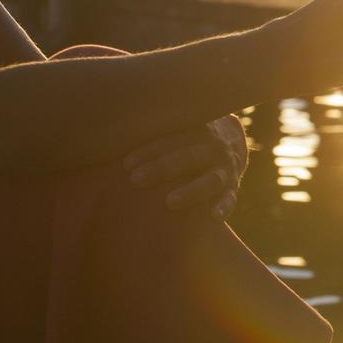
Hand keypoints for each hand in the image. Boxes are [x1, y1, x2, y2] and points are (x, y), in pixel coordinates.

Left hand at [124, 115, 246, 220]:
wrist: (233, 137)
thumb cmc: (189, 136)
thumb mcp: (180, 125)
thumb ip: (154, 129)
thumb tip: (108, 133)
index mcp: (196, 129)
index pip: (170, 140)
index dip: (148, 151)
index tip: (125, 164)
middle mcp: (213, 148)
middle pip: (186, 158)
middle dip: (161, 169)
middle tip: (135, 180)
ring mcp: (226, 168)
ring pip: (210, 180)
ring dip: (191, 190)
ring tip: (170, 202)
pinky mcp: (234, 187)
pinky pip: (230, 198)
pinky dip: (224, 207)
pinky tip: (213, 217)